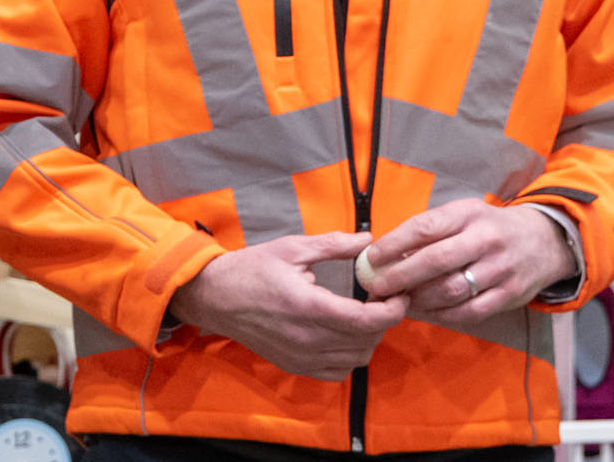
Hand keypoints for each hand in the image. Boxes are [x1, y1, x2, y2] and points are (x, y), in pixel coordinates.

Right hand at [167, 232, 407, 379]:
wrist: (214, 297)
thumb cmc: (252, 268)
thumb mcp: (292, 248)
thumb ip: (334, 245)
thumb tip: (368, 241)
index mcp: (310, 306)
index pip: (369, 320)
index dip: (394, 309)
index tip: (399, 294)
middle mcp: (308, 338)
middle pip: (368, 340)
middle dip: (384, 320)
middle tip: (380, 298)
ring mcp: (301, 356)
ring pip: (357, 359)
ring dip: (368, 339)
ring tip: (362, 315)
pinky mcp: (295, 366)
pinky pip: (338, 371)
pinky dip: (349, 356)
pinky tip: (343, 335)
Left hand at [356, 200, 575, 320]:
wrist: (543, 240)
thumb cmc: (488, 228)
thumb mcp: (463, 215)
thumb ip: (430, 230)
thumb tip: (385, 252)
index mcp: (468, 214)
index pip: (425, 227)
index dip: (395, 244)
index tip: (372, 257)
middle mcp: (485, 240)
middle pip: (436, 261)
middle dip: (400, 276)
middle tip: (377, 286)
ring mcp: (500, 269)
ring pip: (451, 290)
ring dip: (419, 299)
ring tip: (399, 301)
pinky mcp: (510, 295)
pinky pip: (469, 311)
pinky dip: (442, 315)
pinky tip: (425, 312)